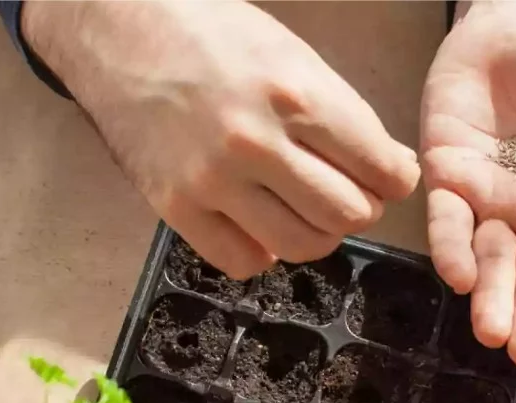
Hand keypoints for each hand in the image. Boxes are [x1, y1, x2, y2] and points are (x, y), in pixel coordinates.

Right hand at [24, 0, 420, 277]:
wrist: (121, 28)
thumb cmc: (212, 34)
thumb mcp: (292, 56)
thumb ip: (344, 114)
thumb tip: (394, 169)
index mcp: (296, 94)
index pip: (381, 170)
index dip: (394, 180)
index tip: (385, 178)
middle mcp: (257, 142)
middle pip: (348, 214)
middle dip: (358, 207)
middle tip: (343, 192)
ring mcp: (213, 180)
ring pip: (302, 245)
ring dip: (315, 234)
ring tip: (303, 210)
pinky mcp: (177, 206)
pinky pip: (244, 261)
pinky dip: (262, 251)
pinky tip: (258, 222)